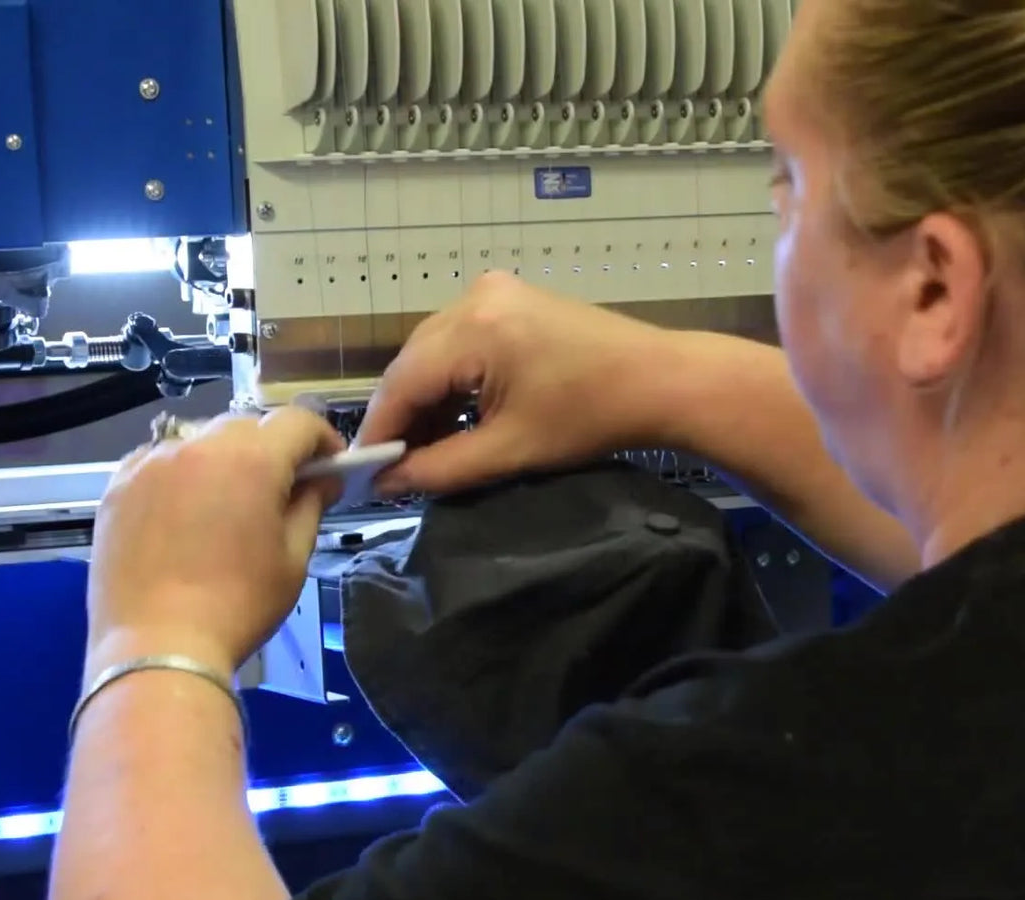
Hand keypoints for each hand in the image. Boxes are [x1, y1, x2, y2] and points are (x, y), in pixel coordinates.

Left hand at [85, 408, 345, 679]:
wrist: (157, 647)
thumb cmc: (237, 606)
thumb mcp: (292, 559)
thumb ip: (310, 505)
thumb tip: (322, 479)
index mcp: (251, 460)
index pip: (297, 421)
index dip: (323, 438)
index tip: (329, 466)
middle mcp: (197, 446)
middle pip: (247, 426)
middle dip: (272, 449)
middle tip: (281, 490)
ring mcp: (150, 463)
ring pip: (200, 440)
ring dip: (223, 459)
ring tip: (227, 503)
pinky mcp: (117, 486)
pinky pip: (159, 461)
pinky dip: (180, 474)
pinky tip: (183, 511)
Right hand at [358, 272, 670, 493]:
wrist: (660, 381)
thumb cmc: (591, 418)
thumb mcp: (510, 450)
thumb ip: (441, 467)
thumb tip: (388, 483)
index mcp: (473, 328)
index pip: (401, 382)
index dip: (380, 431)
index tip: (364, 474)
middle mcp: (474, 297)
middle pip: (414, 362)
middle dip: (404, 416)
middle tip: (396, 468)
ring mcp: (494, 292)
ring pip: (435, 352)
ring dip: (429, 399)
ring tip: (428, 449)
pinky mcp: (512, 299)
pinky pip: (462, 341)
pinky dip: (455, 379)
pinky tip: (459, 417)